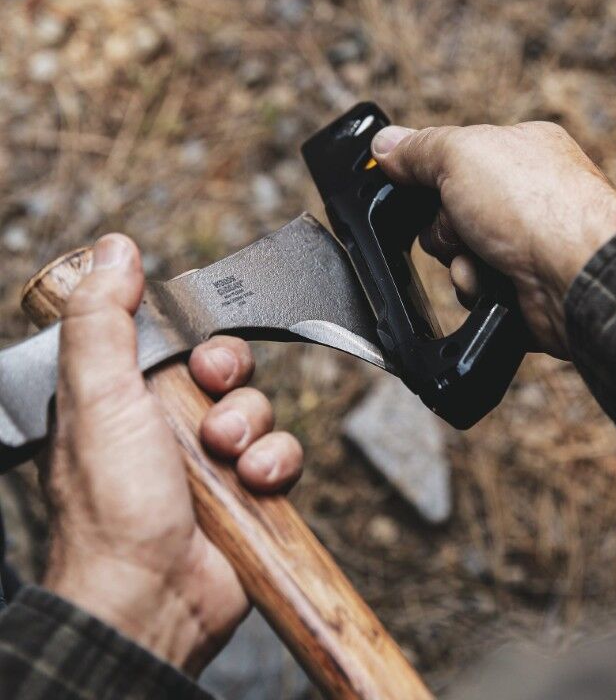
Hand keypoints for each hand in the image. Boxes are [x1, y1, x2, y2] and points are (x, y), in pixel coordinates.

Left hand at [41, 234, 302, 674]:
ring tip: (227, 458)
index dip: (195, 338)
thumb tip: (112, 251)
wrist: (152, 598)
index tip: (196, 353)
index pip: (175, 340)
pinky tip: (253, 482)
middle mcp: (169, 425)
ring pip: (259, 408)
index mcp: (127, 397)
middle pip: (227, 368)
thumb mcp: (98, 396)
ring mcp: (212, 459)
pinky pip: (283, 451)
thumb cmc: (111, 507)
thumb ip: (103, 321)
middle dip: (229, 380)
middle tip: (212, 403)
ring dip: (250, 428)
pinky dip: (275, 462)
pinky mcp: (249, 489)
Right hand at [372, 122, 615, 356]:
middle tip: (461, 223)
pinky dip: (475, 286)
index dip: (428, 174)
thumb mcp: (462, 155)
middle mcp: (525, 194)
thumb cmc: (536, 207)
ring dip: (459, 260)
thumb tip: (385, 144)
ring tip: (483, 258)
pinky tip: (494, 282)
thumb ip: (419, 148)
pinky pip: (475, 285)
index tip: (407, 183)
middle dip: (445, 225)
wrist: (576, 277)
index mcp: (519, 151)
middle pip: (450, 210)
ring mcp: (526, 241)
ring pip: (459, 253)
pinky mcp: (523, 283)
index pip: (454, 158)